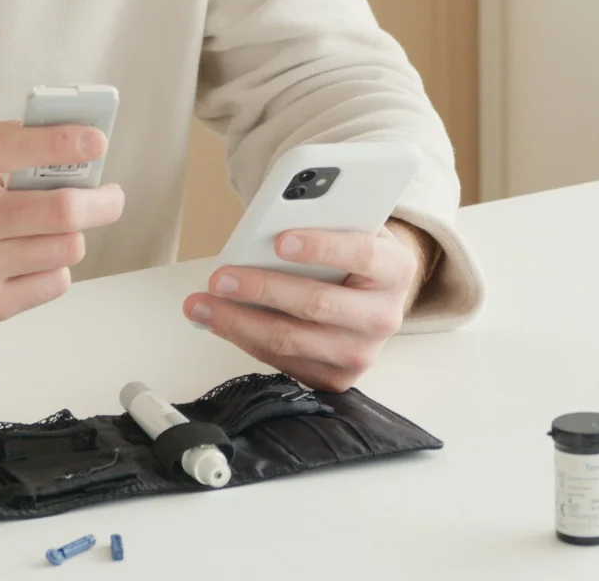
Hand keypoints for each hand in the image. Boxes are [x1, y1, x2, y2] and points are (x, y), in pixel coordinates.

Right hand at [0, 122, 124, 347]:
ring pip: (66, 248)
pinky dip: (54, 267)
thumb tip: (65, 137)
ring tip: (56, 227)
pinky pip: (53, 283)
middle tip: (110, 196)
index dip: (65, 142)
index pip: (16, 147)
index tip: (97, 140)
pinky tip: (31, 257)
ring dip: (73, 235)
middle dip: (102, 201)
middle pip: (62, 210)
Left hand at [183, 221, 437, 391]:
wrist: (371, 295)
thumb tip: (270, 224)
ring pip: (292, 339)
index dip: (322, 247)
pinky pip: (282, 361)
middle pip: (317, 304)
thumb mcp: (350, 226)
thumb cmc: (351, 253)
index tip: (279, 239)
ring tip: (202, 304)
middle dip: (262, 289)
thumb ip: (325, 220)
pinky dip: (245, 339)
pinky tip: (219, 321)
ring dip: (238, 321)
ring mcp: (362, 353)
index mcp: (396, 269)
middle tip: (221, 277)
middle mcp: (384, 316)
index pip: (363, 254)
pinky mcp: (337, 378)